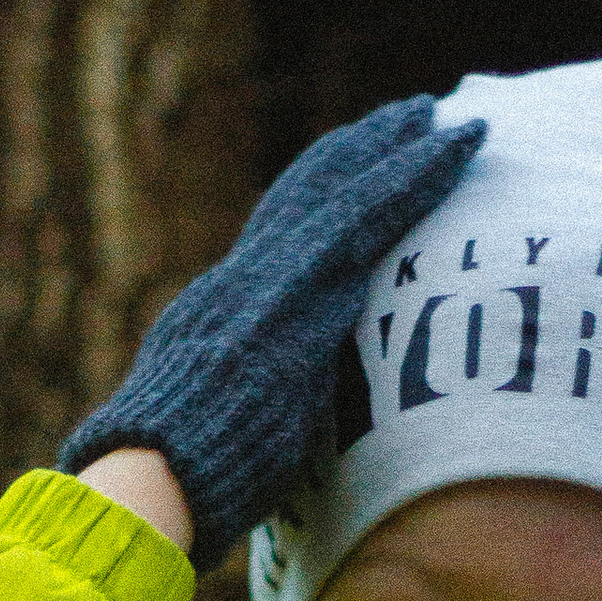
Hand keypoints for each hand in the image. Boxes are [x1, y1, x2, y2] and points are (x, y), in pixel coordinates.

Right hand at [60, 98, 485, 557]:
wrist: (154, 476)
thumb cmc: (177, 486)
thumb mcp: (211, 436)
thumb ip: (242, 417)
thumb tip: (265, 435)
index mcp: (220, 314)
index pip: (277, 240)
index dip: (320, 198)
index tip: (358, 169)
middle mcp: (243, 281)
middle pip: (309, 195)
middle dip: (360, 151)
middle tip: (412, 114)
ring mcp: (271, 282)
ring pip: (345, 192)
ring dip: (397, 150)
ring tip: (441, 116)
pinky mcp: (304, 291)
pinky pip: (368, 218)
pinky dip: (411, 180)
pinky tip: (446, 151)